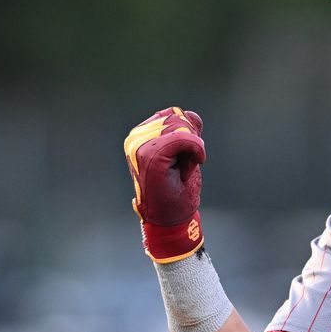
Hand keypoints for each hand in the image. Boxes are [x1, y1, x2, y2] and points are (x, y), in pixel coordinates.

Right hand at [123, 107, 206, 261]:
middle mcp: (136, 138)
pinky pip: (184, 138)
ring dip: (191, 150)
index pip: (174, 114)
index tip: (180, 159)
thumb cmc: (176, 188)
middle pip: (179, 118)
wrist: (170, 217)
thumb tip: (191, 115)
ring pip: (182, 127)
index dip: (187, 135)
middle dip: (190, 143)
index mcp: (141, 134)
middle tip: (179, 168)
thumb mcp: (184, 153)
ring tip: (179, 171)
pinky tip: (189, 168)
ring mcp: (140, 146)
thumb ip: (186, 131)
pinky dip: (195, 151)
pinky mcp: (150, 155)